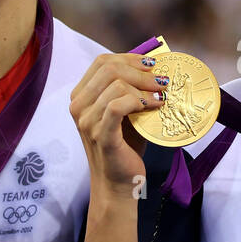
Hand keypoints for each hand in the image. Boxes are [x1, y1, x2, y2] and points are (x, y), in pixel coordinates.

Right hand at [69, 53, 166, 192]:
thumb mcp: (127, 111)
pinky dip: (139, 101)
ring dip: (144, 87)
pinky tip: (154, 105)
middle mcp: (78, 106)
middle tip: (162, 81)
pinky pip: (117, 106)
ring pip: (116, 85)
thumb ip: (132, 89)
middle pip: (109, 69)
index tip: (152, 65)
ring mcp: (87, 122)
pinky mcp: (101, 136)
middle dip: (140, 71)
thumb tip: (156, 67)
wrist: (120, 183)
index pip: (102, 62)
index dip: (130, 58)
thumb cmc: (125, 146)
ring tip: (161, 96)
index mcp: (81, 96)